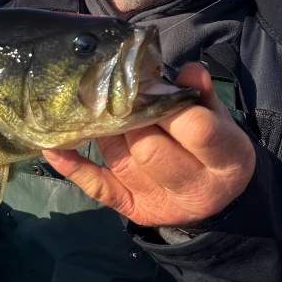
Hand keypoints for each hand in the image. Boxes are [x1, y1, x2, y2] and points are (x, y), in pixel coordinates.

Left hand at [43, 63, 255, 228]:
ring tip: (96, 107)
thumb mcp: (217, 116)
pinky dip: (73, 166)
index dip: (171, 105)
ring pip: (121, 162)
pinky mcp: (131, 209)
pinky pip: (98, 187)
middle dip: (131, 118)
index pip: (196, 130)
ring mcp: (160, 203)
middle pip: (150, 149)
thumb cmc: (211, 143)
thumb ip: (201, 95)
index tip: (152, 85)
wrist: (209, 194)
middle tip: (120, 94)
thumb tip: (190, 71)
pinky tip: (54, 146)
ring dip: (105, 131)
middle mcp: (195, 188)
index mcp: (227, 160)